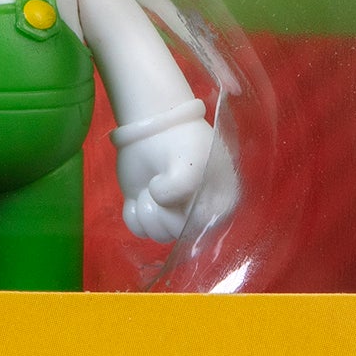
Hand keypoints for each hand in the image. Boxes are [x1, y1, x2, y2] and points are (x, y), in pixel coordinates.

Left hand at [112, 101, 215, 243]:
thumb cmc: (179, 140)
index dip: (182, 210)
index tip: (178, 187)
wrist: (152, 122)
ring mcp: (172, 214)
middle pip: (176, 234)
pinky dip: (133, 212)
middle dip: (161, 210)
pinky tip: (137, 194)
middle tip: (158, 183)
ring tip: (149, 186)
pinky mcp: (149, 212)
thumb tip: (160, 200)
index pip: (199, 227)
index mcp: (221, 204)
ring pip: (156, 234)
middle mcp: (199, 214)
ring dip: (146, 209)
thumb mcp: (189, 161)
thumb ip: (182, 188)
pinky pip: (138, 229)